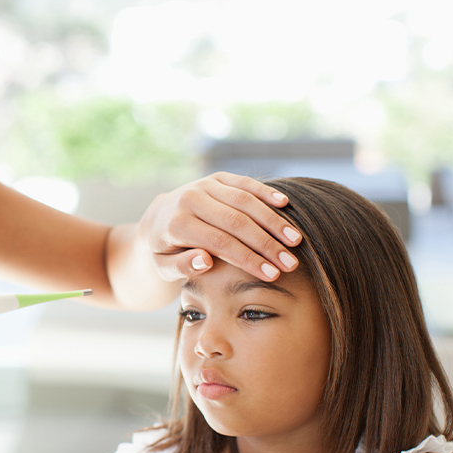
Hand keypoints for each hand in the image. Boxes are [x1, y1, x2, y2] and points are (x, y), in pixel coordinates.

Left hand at [139, 172, 300, 281]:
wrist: (157, 218)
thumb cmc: (165, 250)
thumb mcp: (164, 267)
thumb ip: (182, 267)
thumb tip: (206, 261)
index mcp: (177, 223)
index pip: (220, 243)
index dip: (249, 259)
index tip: (272, 275)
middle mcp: (190, 198)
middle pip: (236, 222)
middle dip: (267, 244)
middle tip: (291, 263)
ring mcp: (204, 184)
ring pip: (245, 200)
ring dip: (273, 220)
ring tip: (296, 240)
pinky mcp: (216, 177)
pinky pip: (244, 182)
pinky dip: (265, 192)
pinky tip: (286, 204)